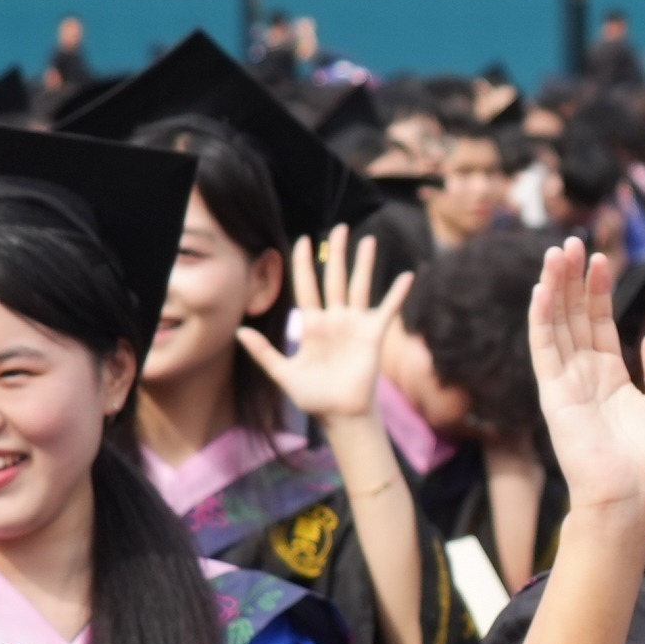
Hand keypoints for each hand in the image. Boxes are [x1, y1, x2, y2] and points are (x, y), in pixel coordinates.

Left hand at [236, 227, 407, 430]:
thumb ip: (263, 352)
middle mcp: (334, 319)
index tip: (303, 239)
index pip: (306, 286)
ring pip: (359, 286)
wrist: (340, 415)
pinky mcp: (373, 335)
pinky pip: (387, 310)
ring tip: (367, 240)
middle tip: (339, 228)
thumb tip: (239, 332)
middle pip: (333, 278)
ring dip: (363, 263)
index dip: (303, 263)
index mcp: (312, 324)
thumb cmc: (313, 396)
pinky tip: (406, 276)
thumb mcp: (283, 372)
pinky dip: (396, 294)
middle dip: (336, 253)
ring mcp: (355, 325)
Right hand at [526, 237, 644, 523]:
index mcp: (609, 376)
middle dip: (571, 279)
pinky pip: (544, 350)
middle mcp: (583, 374)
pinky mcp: (554, 394)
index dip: (598, 290)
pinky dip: (541, 319)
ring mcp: (566, 383)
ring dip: (554, 288)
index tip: (600, 258)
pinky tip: (542, 290)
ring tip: (556, 252)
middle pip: (572, 316)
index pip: (598, 322)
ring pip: (556, 324)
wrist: (631, 496)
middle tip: (571, 242)